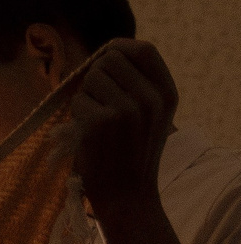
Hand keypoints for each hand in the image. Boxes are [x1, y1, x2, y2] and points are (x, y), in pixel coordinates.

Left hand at [68, 39, 176, 221]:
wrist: (127, 197)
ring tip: (95, 120)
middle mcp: (150, 98)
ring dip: (86, 96)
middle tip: (98, 101)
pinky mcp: (100, 122)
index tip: (108, 54)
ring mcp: (125, 110)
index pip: (144, 49)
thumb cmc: (133, 156)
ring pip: (91, 78)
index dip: (121, 47)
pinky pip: (78, 101)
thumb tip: (109, 53)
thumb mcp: (152, 117)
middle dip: (97, 76)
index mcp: (167, 94)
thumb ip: (141, 85)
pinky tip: (87, 134)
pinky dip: (77, 115)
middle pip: (111, 60)